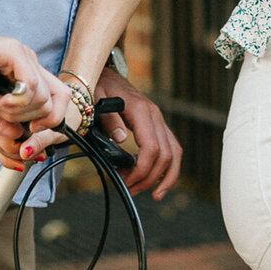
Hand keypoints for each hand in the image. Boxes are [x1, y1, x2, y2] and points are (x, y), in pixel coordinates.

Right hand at [0, 29, 69, 170]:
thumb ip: (4, 128)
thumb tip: (22, 147)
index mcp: (31, 79)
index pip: (60, 103)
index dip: (50, 125)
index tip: (29, 134)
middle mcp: (33, 67)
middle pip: (53, 106)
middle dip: (27, 124)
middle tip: (0, 120)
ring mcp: (25, 57)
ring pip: (42, 99)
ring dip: (14, 113)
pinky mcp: (13, 52)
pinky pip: (29, 86)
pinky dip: (12, 103)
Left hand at [94, 63, 182, 199]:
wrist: (105, 74)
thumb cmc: (98, 87)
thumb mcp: (96, 99)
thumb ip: (108, 118)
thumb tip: (121, 139)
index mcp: (142, 111)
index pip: (151, 148)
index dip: (142, 170)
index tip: (127, 182)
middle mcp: (155, 115)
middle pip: (166, 154)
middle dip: (151, 178)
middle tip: (132, 191)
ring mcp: (158, 120)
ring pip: (174, 152)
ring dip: (166, 176)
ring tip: (154, 194)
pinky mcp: (157, 125)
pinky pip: (170, 147)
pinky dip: (167, 167)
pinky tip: (156, 180)